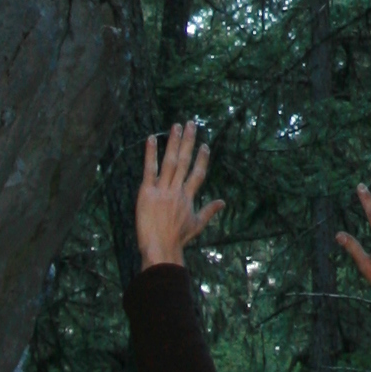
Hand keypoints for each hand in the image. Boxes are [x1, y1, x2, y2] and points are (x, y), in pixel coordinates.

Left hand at [136, 125, 221, 268]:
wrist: (161, 248)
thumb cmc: (178, 238)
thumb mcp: (197, 224)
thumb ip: (209, 210)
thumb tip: (223, 202)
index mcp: (188, 197)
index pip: (198, 173)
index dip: (202, 158)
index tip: (205, 145)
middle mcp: (177, 190)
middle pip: (184, 161)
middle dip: (188, 141)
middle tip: (191, 123)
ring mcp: (162, 190)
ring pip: (170, 161)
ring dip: (174, 142)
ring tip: (176, 125)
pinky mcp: (147, 192)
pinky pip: (149, 170)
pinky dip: (150, 154)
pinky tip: (152, 138)